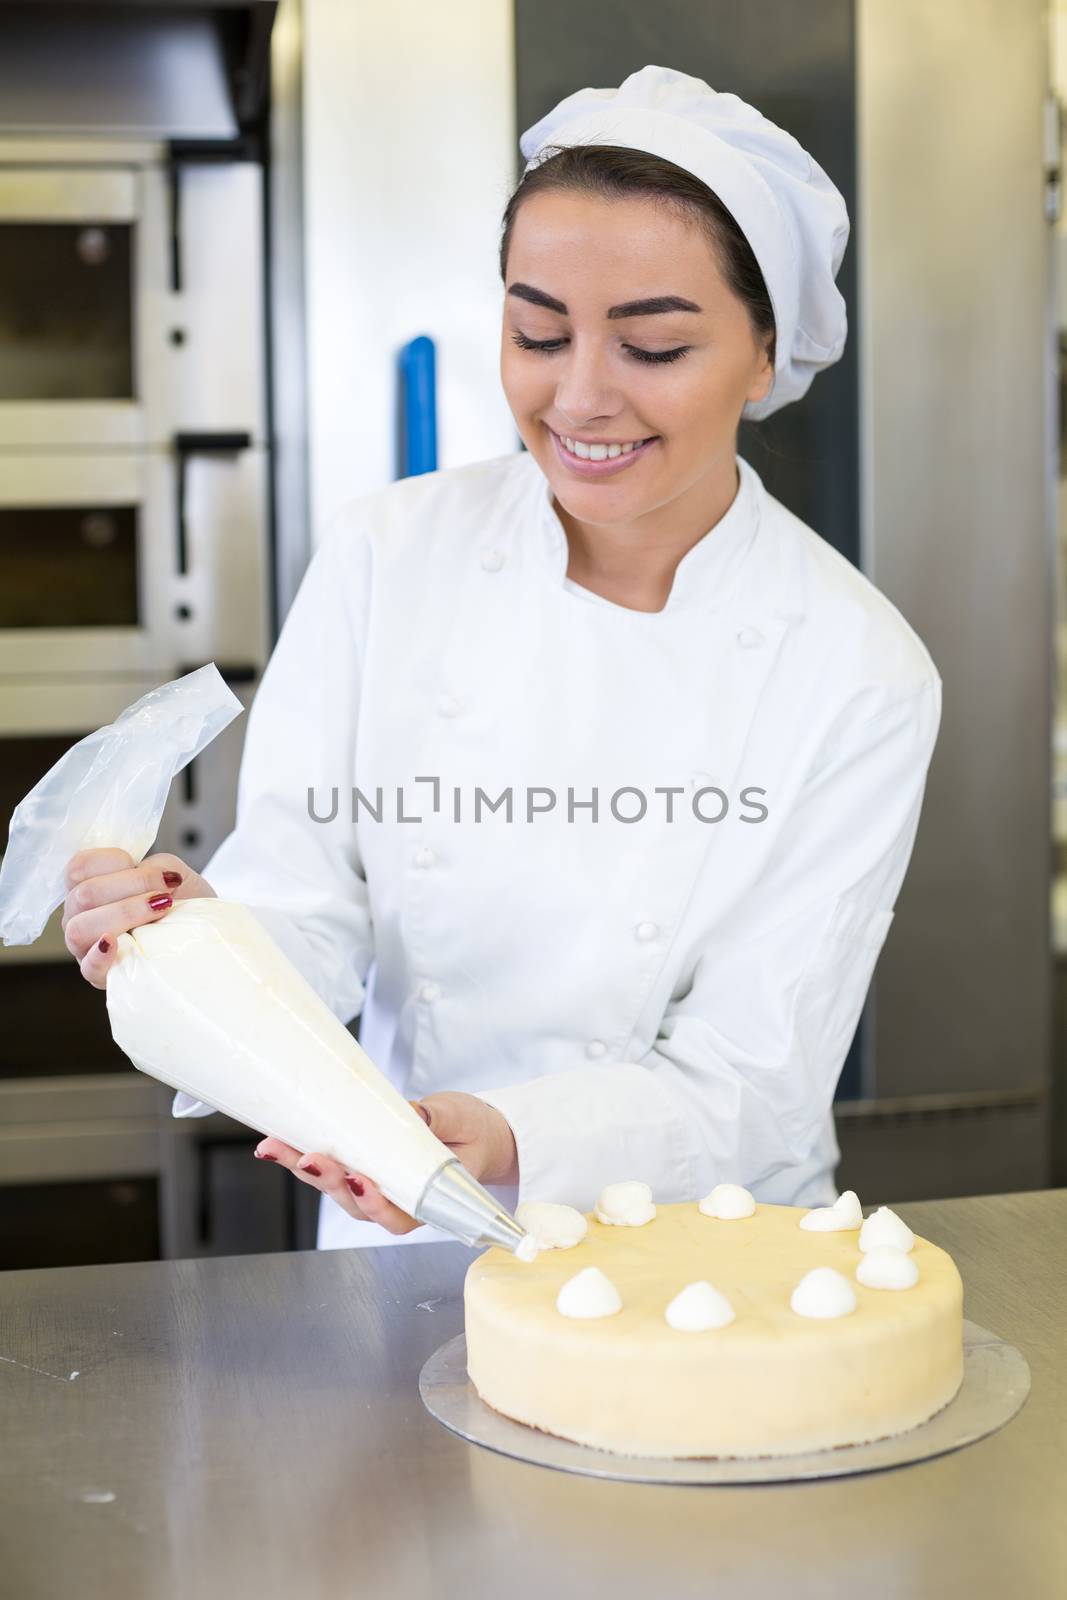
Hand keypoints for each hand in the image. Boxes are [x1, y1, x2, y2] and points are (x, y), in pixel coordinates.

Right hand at [63, 848, 215, 988]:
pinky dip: (99, 955)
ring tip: (158, 913)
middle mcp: (80, 914)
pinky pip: (88, 968)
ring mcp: (87, 946)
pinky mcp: (102, 974)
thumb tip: (139, 877)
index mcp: (88, 885)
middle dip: (132, 887)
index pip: (78, 867)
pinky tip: (114, 944)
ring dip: (124, 914)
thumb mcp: (170, 871)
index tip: (152, 871)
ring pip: (80, 928)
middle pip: (82, 896)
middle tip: (165, 894)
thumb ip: (149, 867)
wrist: (204, 930)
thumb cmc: (182, 899)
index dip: (114, 861)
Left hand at [253, 1090, 518, 1234]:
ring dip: (302, 1169)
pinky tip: (276, 1143)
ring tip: (276, 1147)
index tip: (360, 1181)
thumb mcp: (463, 1120)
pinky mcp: (355, 1166)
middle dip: (328, 1181)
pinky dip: (300, 1156)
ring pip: (333, 1189)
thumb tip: (411, 1112)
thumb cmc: (473, 1132)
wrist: (472, 1131)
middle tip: (310, 1158)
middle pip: (355, 1203)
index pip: (397, 1216)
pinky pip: (327, 1168)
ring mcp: (371, 1187)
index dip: (374, 1204)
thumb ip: (438, 1118)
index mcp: (426, 1201)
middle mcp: (393, 1201)